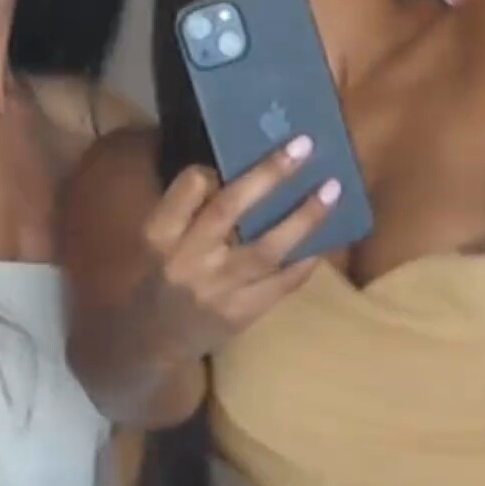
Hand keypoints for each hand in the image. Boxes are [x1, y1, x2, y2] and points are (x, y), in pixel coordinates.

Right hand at [138, 136, 338, 362]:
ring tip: (331, 189)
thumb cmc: (161, 275)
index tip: (243, 150)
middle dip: (268, 174)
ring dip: (302, 218)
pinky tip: (327, 239)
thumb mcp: (159, 240)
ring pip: (265, 249)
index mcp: (161, 234)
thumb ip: (191, 208)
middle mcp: (187, 259)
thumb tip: (242, 165)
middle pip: (229, 209)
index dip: (218, 166)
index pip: (190, 187)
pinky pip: (281, 284)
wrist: (153, 340)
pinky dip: (305, 260)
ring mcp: (217, 289)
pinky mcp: (240, 314)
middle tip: (303, 145)